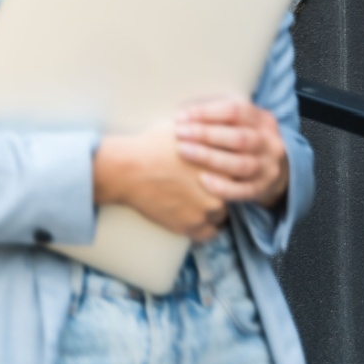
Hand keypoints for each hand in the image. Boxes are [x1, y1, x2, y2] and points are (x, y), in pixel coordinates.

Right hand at [94, 126, 227, 241]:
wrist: (128, 169)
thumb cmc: (152, 146)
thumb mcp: (185, 131)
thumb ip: (207, 135)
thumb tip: (216, 130)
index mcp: (222, 166)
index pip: (235, 174)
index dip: (224, 172)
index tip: (215, 171)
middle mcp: (220, 190)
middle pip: (230, 194)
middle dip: (218, 190)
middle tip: (202, 185)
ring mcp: (206, 210)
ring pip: (220, 214)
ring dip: (210, 209)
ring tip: (194, 201)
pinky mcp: (191, 226)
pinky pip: (208, 233)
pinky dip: (202, 227)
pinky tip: (193, 216)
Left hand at [176, 99, 289, 209]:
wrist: (271, 168)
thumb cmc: (240, 137)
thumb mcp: (237, 121)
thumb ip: (215, 114)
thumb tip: (182, 114)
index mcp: (262, 120)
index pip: (236, 111)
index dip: (206, 113)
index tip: (181, 117)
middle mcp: (269, 143)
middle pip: (239, 138)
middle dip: (206, 134)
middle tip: (179, 133)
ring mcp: (268, 168)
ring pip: (241, 164)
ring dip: (209, 157)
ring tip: (183, 151)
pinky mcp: (262, 188)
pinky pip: (243, 191)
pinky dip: (222, 186)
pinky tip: (201, 179)